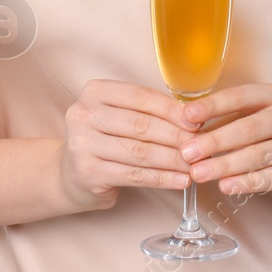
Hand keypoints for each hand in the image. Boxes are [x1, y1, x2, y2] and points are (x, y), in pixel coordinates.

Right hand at [58, 79, 202, 211]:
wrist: (69, 174)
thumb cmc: (104, 140)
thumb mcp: (118, 116)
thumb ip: (148, 112)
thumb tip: (193, 117)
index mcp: (94, 92)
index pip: (141, 97)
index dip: (172, 110)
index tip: (198, 120)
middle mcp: (84, 114)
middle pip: (142, 125)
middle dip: (177, 136)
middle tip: (202, 145)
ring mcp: (82, 144)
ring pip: (140, 152)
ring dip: (173, 159)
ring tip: (196, 165)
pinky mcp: (88, 172)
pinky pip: (134, 175)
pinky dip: (162, 178)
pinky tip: (180, 180)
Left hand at [178, 82, 271, 198]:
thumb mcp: (252, 115)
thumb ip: (223, 120)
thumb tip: (187, 127)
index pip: (240, 96)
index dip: (213, 106)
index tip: (186, 116)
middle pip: (249, 128)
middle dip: (215, 141)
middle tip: (188, 153)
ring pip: (259, 155)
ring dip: (225, 165)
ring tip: (199, 173)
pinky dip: (246, 183)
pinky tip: (226, 186)